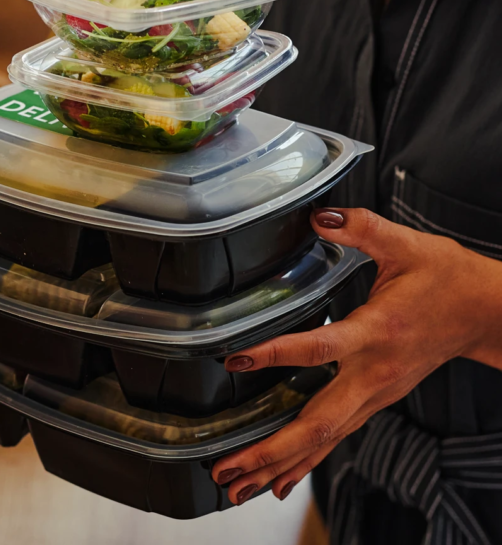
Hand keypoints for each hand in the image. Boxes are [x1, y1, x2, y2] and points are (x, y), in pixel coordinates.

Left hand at [210, 207, 501, 504]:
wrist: (487, 313)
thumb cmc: (448, 279)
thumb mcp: (407, 245)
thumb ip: (360, 228)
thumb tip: (319, 216)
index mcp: (377, 333)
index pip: (319, 347)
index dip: (276, 353)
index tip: (235, 358)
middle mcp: (374, 374)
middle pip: (318, 423)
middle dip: (270, 450)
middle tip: (227, 468)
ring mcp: (375, 395)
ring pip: (323, 440)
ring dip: (278, 465)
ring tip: (235, 487)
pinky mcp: (374, 401)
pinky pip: (333, 438)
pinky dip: (303, 462)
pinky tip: (276, 483)